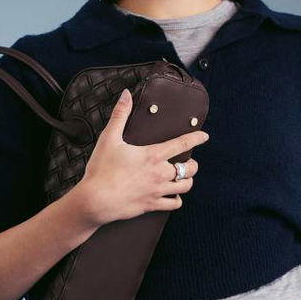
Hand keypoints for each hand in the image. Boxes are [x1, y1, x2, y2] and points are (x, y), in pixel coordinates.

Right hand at [76, 87, 209, 227]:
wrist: (95, 200)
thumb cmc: (101, 170)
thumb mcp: (109, 139)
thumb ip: (120, 115)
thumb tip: (126, 94)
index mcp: (152, 155)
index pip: (182, 144)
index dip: (196, 138)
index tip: (205, 136)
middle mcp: (160, 173)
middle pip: (189, 168)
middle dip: (193, 164)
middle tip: (190, 162)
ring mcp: (157, 190)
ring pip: (185, 186)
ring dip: (187, 181)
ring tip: (183, 178)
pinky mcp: (152, 205)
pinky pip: (174, 204)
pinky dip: (177, 199)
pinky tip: (174, 196)